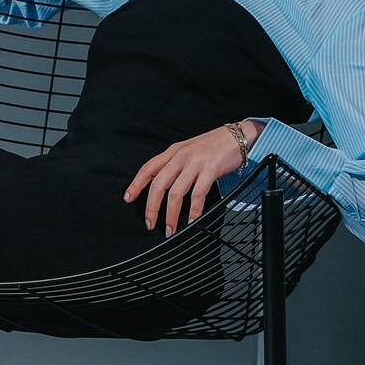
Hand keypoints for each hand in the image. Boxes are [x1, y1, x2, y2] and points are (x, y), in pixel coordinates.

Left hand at [122, 121, 261, 237]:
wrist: (237, 136)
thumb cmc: (212, 146)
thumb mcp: (188, 151)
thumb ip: (174, 165)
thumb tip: (162, 185)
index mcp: (173, 152)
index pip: (148, 168)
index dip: (136, 184)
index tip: (128, 198)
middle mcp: (181, 157)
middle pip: (158, 184)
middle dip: (152, 207)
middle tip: (150, 223)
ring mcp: (195, 163)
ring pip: (176, 192)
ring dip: (171, 215)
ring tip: (171, 229)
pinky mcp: (210, 169)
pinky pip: (198, 194)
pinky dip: (194, 210)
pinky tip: (192, 220)